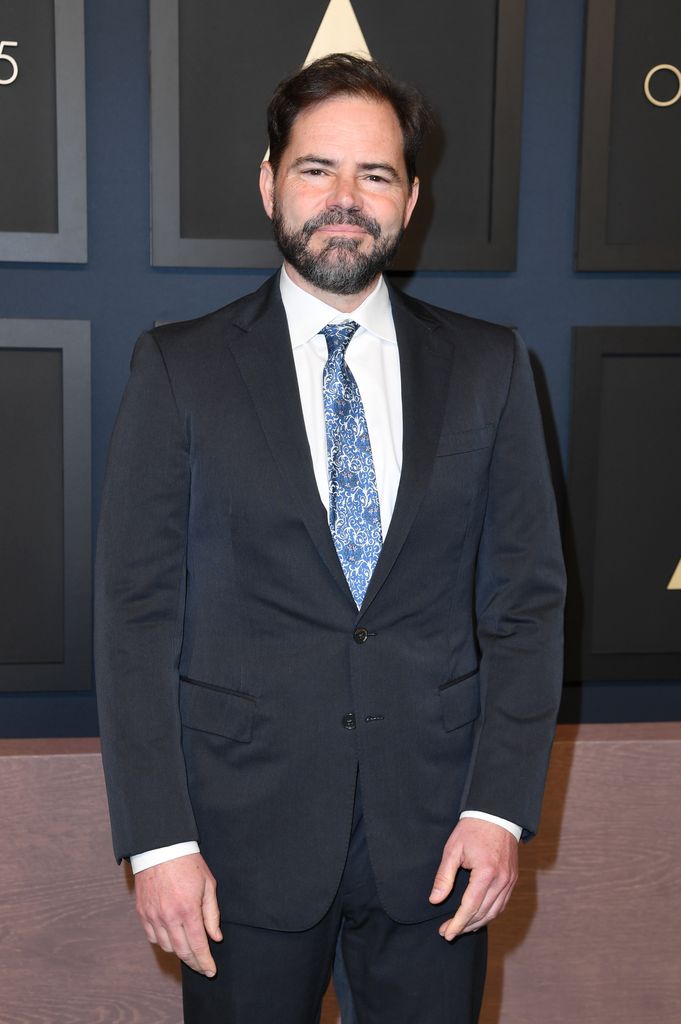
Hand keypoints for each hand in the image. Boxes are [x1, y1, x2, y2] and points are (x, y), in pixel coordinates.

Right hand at [134, 853, 221, 975]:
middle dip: (194, 962)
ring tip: (189, 948)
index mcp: (188, 909)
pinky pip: (153, 937)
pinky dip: (164, 942)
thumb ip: (212, 913)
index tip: (211, 971)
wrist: (160, 848)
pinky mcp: (143, 913)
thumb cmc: (188, 864)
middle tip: (202, 967)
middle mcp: (169, 916)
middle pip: (182, 951)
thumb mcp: (208, 884)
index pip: (198, 945)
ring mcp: (153, 916)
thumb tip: (215, 937)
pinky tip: (172, 937)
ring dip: (179, 951)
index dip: (205, 962)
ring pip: (167, 947)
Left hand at [428, 818, 517, 940]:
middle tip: (447, 932)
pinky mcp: (512, 879)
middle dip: (464, 926)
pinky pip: (502, 904)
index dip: (457, 923)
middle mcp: (501, 880)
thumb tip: (435, 900)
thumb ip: (444, 876)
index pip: (470, 907)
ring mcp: (509, 881)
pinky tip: (477, 917)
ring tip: (461, 928)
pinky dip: (489, 914)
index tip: (446, 933)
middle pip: (483, 913)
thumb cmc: (472, 830)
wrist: (496, 815)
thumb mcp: (453, 849)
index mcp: (486, 873)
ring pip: (494, 912)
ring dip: (477, 923)